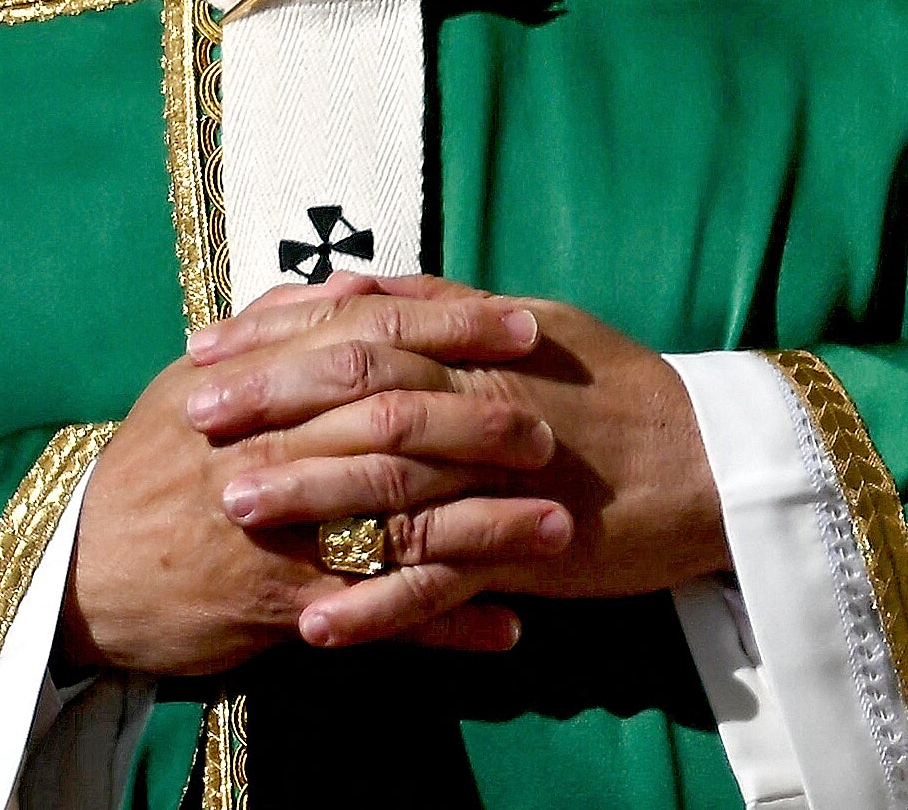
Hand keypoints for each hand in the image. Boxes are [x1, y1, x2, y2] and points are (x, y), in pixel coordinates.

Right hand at [63, 285, 569, 676]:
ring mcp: (275, 527)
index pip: (368, 336)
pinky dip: (444, 622)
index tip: (522, 324)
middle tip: (549, 429)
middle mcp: (268, 446)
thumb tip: (352, 283)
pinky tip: (507, 627)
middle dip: (480, 423)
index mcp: (254, 380)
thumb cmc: (150, 467)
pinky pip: (376, 616)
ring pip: (397, 519)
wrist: (76, 570)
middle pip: (393, 421)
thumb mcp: (196, 381)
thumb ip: (275, 328)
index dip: (451, 326)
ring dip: (485, 526)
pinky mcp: (276, 603)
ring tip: (559, 527)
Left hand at [186, 275, 728, 647]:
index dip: (277, 335)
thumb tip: (355, 284)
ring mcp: (502, 478)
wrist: (713, 463)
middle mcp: (484, 400)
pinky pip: (441, 581)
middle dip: (271, 403)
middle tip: (194, 416)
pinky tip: (317, 624)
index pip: (362, 328)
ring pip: (391, 482)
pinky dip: (377, 604)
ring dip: (306, 496)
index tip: (207, 346)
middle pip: (361, 394)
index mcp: (480, 344)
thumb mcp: (535, 326)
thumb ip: (442, 307)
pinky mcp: (526, 551)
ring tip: (231, 509)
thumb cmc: (620, 390)